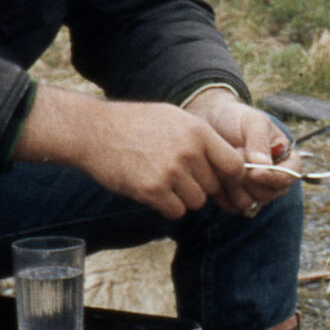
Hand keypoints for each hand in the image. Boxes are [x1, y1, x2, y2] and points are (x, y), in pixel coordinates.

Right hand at [13, 86, 296, 218]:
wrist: (95, 132)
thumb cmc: (136, 123)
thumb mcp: (174, 117)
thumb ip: (202, 138)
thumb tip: (229, 162)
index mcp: (198, 132)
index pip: (234, 165)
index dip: (232, 179)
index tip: (224, 182)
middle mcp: (188, 152)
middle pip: (214, 187)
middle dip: (202, 187)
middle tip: (181, 179)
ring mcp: (171, 172)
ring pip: (196, 202)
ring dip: (184, 198)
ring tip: (164, 182)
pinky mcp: (152, 190)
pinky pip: (176, 211)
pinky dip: (168, 207)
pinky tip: (154, 192)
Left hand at [181, 87, 299, 214]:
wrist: (212, 122)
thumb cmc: (237, 119)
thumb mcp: (253, 122)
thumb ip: (259, 142)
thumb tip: (263, 166)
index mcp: (286, 159)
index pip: (289, 176)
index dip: (273, 178)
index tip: (254, 172)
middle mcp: (273, 179)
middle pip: (267, 194)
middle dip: (247, 179)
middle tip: (232, 157)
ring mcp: (254, 190)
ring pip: (249, 202)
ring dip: (232, 185)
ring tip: (222, 162)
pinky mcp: (235, 197)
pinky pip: (231, 206)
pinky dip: (221, 193)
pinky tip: (214, 174)